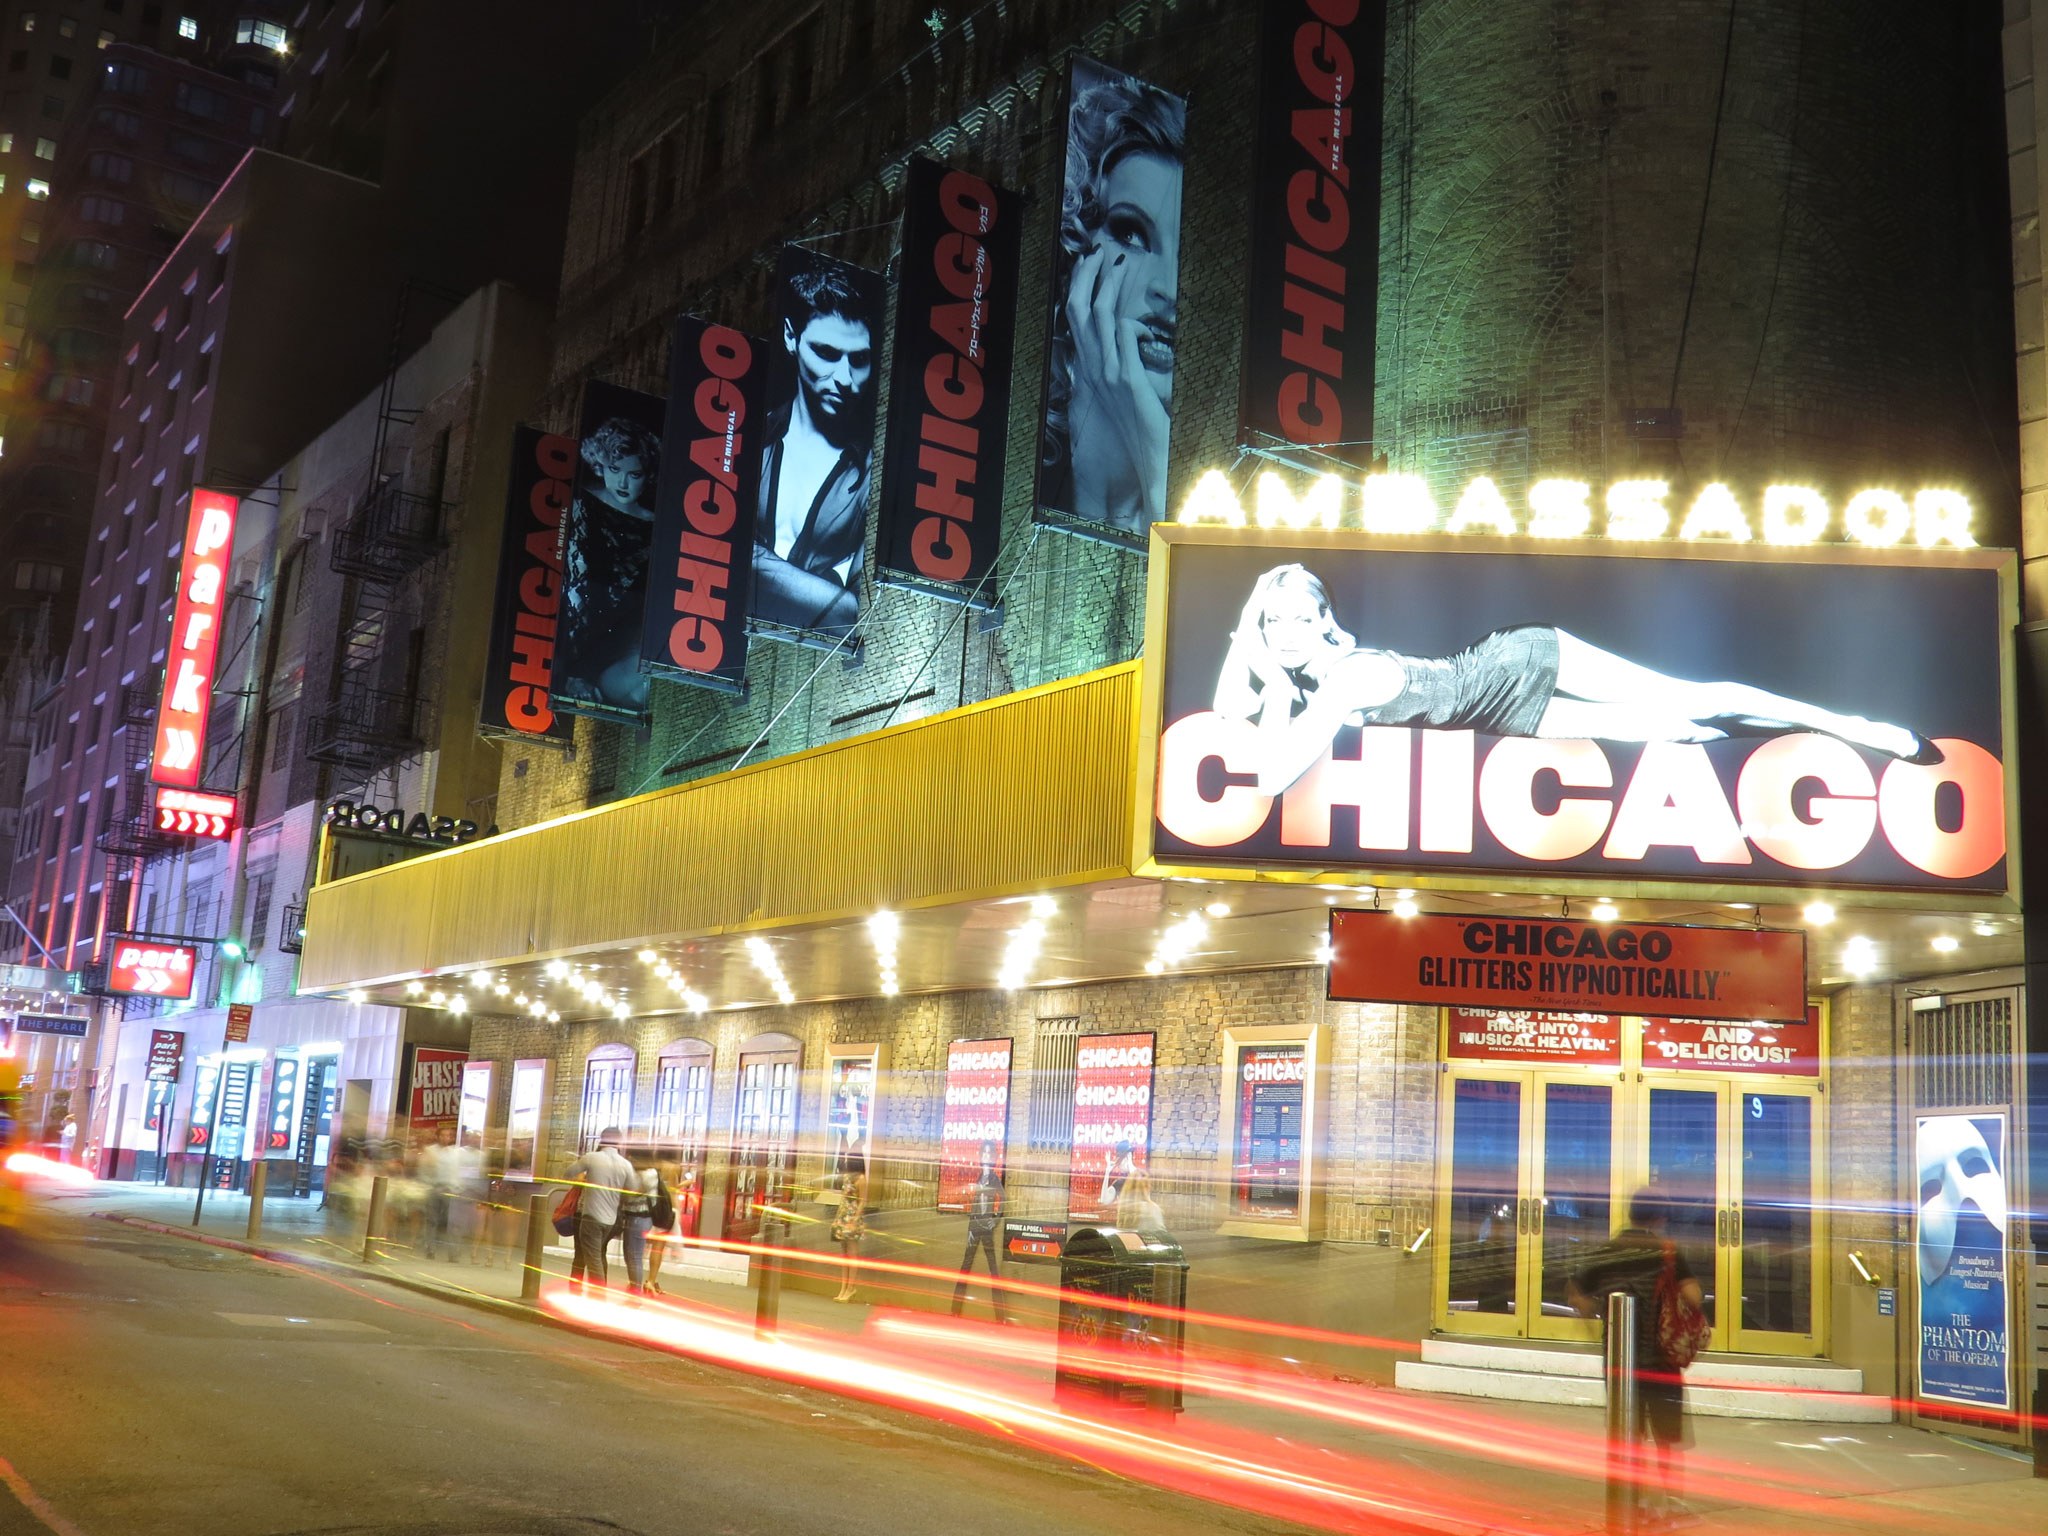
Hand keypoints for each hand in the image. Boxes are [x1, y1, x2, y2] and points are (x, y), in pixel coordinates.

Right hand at [1064, 247, 1170, 525]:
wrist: (1147, 456)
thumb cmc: (1138, 424)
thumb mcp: (1119, 389)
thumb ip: (1116, 360)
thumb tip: (1120, 330)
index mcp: (1089, 369)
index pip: (1073, 318)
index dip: (1077, 286)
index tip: (1087, 260)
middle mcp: (1094, 369)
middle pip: (1078, 311)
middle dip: (1086, 276)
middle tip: (1098, 250)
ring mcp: (1109, 375)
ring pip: (1100, 319)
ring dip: (1109, 287)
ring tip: (1118, 263)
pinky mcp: (1129, 382)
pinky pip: (1124, 341)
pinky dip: (1130, 322)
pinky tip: (1139, 306)